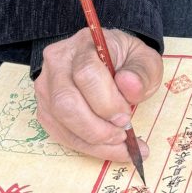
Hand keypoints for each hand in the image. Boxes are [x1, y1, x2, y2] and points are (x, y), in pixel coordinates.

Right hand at [34, 28, 162, 159]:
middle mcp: (57, 63)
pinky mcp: (45, 109)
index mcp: (84, 44)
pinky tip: (109, 148)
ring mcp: (46, 86)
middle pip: (66, 102)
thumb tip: (129, 86)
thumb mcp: (145, 60)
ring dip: (93, 142)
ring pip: (60, 121)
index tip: (125, 116)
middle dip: (97, 127)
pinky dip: (87, 147)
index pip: (86, 74)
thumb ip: (142, 72)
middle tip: (122, 134)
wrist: (111, 62)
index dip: (107, 102)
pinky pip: (60, 134)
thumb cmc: (128, 61)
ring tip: (121, 145)